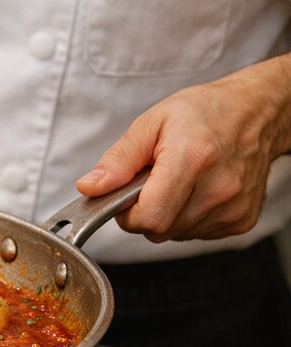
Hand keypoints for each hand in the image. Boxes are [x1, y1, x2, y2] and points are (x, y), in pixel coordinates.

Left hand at [76, 55, 290, 241]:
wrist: (256, 113)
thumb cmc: (203, 112)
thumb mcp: (151, 123)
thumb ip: (118, 160)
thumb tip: (89, 188)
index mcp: (191, 160)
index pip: (147, 217)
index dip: (126, 212)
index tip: (126, 194)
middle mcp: (218, 189)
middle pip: (159, 230)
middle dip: (144, 212)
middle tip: (152, 182)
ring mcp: (233, 208)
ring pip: (176, 234)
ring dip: (167, 215)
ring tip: (178, 181)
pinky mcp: (242, 220)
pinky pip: (198, 234)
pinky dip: (188, 218)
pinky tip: (196, 191)